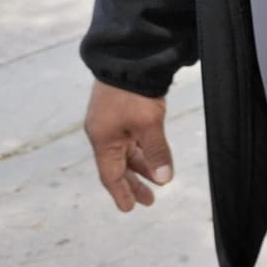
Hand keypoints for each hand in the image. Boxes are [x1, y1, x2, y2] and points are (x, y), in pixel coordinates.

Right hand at [83, 80, 173, 210]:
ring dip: (140, 166)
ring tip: (157, 181)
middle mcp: (103, 133)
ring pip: (126, 152)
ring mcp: (111, 121)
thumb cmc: (134, 92)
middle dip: (133, 183)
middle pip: (117, 165)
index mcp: (102, 139)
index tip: (129, 209)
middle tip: (149, 201)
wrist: (129, 57)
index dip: (121, 192)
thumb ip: (156, 152)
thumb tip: (164, 179)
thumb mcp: (148, 125)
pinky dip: (142, 150)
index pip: (110, 174)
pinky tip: (153, 156)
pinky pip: (130, 139)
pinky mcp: (121, 112)